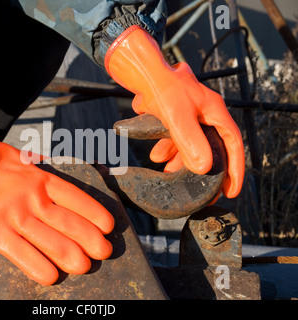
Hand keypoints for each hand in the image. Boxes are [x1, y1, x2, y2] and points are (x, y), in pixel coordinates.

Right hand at [0, 96, 113, 285]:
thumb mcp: (25, 159)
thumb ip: (45, 171)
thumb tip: (63, 175)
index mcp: (41, 179)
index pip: (75, 198)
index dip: (94, 213)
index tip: (108, 226)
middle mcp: (32, 198)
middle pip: (68, 222)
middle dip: (90, 239)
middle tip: (104, 251)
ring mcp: (14, 216)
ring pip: (50, 240)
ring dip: (71, 255)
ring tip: (86, 265)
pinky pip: (21, 254)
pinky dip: (38, 267)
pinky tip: (53, 276)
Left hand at [105, 25, 244, 197]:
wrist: (142, 73)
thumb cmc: (162, 88)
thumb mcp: (178, 117)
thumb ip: (190, 141)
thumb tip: (204, 167)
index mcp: (214, 111)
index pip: (233, 143)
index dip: (235, 168)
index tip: (231, 191)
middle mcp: (205, 113)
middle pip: (212, 146)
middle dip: (205, 169)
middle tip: (201, 190)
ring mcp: (190, 114)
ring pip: (191, 144)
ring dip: (181, 161)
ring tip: (171, 174)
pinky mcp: (175, 116)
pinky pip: (176, 138)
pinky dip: (169, 149)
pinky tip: (157, 157)